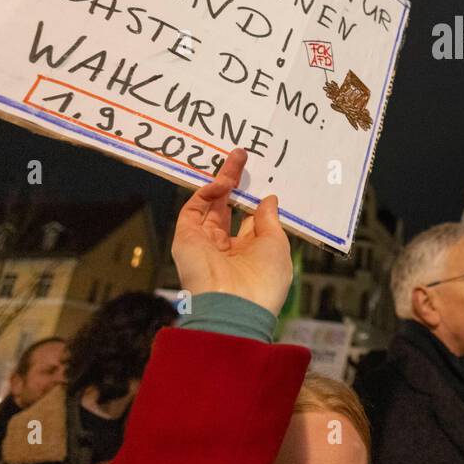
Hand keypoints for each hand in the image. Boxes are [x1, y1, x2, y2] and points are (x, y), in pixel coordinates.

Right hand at [171, 148, 293, 315]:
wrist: (235, 306)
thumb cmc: (264, 280)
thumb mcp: (277, 245)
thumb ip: (270, 220)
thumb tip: (269, 199)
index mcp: (249, 255)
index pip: (250, 221)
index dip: (254, 201)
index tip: (262, 179)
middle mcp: (225, 249)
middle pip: (227, 209)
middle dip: (235, 183)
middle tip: (243, 157)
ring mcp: (204, 243)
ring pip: (210, 205)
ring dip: (222, 180)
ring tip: (237, 157)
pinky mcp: (186, 239)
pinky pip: (193, 210)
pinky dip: (207, 193)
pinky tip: (223, 182)